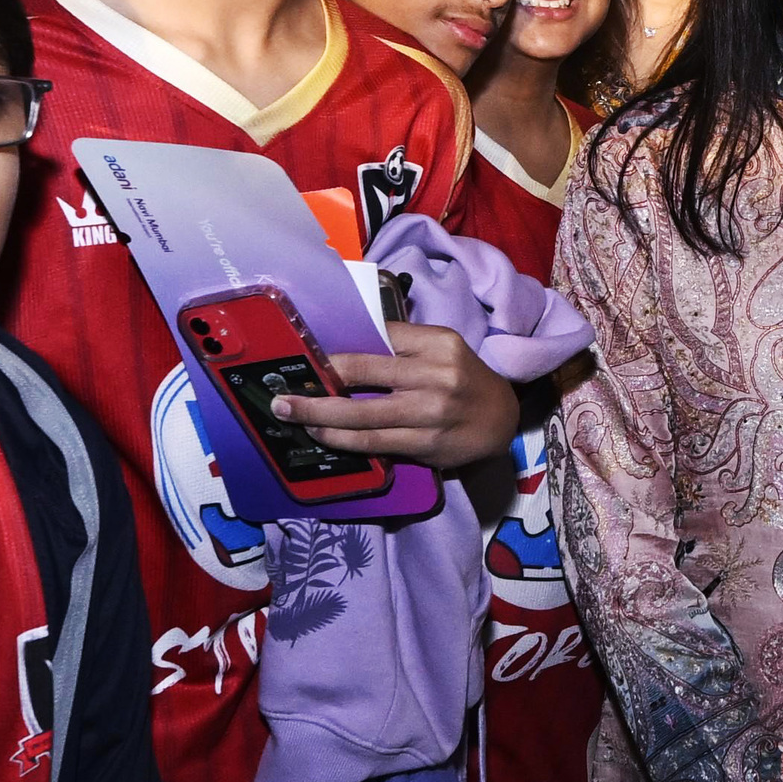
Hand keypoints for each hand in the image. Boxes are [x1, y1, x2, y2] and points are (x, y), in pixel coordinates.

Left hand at [279, 321, 519, 469]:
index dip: (336, 350)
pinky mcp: (426, 444)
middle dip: (317, 382)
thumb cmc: (462, 379)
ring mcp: (430, 412)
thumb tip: (343, 351)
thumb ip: (401, 346)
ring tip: (290, 415)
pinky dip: (342, 440)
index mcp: (437, 343)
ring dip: (319, 416)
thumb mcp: (442, 349)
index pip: (376, 338)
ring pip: (362, 414)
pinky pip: (374, 441)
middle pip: (361, 373)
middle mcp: (435, 374)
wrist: (501, 420)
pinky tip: (322, 436)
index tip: (304, 356)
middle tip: (281, 393)